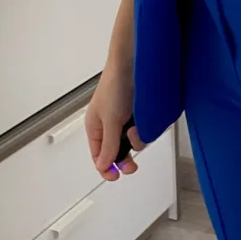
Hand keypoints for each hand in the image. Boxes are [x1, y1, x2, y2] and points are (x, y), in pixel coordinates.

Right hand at [84, 60, 145, 181]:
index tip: (115, 177)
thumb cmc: (115, 85)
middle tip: (132, 166)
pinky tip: (144, 123)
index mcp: (95, 127)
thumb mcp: (110, 120)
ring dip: (136, 140)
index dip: (106, 168)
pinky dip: (145, 129)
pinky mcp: (140, 113)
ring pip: (133, 142)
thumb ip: (108, 145)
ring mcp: (126, 119)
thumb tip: (103, 166)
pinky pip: (144, 130)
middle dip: (124, 159)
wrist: (134, 62)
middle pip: (117, 152)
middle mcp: (110, 125)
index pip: (98, 156)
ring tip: (136, 129)